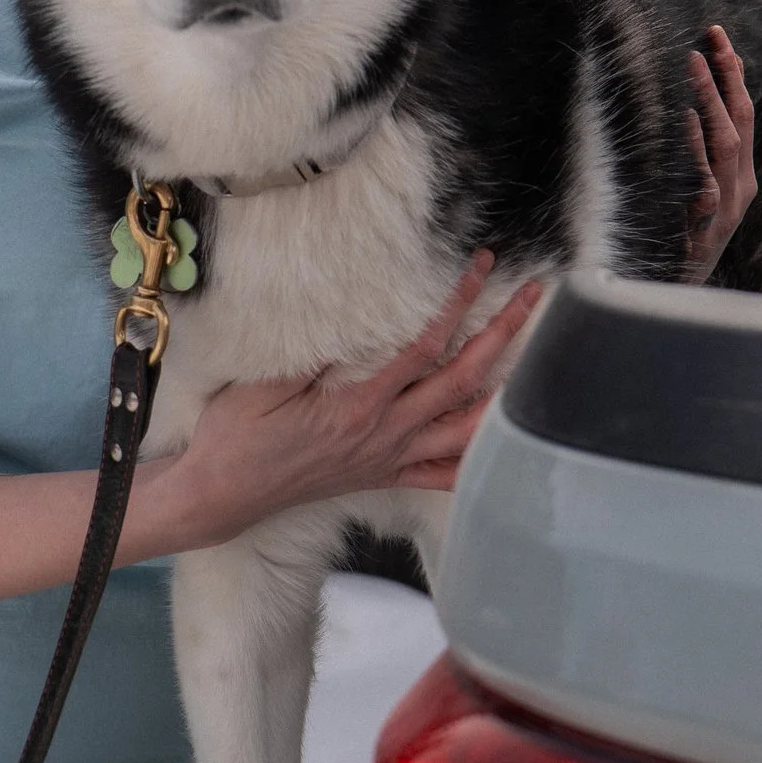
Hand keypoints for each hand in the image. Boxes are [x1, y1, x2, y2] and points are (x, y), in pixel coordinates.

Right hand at [162, 252, 543, 549]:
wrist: (221, 494)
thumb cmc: (236, 435)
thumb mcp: (263, 383)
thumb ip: (313, 352)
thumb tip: (355, 313)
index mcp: (361, 405)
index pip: (425, 346)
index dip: (459, 304)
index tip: (480, 268)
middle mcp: (386, 434)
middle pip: (462, 381)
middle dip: (502, 335)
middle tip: (532, 297)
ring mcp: (388, 459)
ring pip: (464, 429)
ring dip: (504, 393)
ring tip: (539, 364)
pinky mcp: (382, 478)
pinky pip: (440, 475)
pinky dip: (475, 462)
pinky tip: (501, 449)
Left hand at [685, 25, 755, 282]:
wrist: (680, 297)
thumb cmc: (683, 244)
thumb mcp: (696, 197)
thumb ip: (698, 160)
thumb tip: (687, 111)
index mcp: (741, 176)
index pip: (743, 114)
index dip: (733, 74)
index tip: (717, 36)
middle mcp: (741, 187)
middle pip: (742, 120)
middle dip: (729, 75)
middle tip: (710, 35)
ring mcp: (728, 208)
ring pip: (727, 143)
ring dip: (711, 99)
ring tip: (693, 63)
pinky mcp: (708, 227)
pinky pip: (705, 181)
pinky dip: (697, 147)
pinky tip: (686, 118)